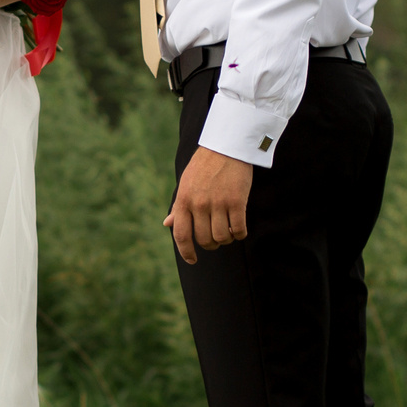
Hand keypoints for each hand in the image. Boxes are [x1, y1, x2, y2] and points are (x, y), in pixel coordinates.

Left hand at [164, 147, 252, 263]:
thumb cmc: (204, 166)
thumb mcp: (186, 184)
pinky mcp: (236, 201)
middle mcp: (199, 204)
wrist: (226, 146)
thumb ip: (179, 207)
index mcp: (184, 201)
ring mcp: (218, 203)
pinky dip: (240, 234)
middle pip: (204, 239)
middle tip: (216, 239)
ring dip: (226, 240)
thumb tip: (167, 224)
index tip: (192, 260)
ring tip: (229, 233)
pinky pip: (238, 229)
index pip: (181, 235)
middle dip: (211, 244)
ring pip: (222, 237)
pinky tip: (239, 230)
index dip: (186, 252)